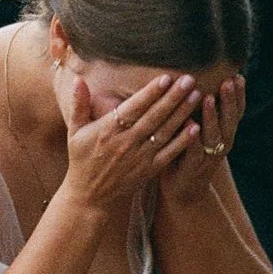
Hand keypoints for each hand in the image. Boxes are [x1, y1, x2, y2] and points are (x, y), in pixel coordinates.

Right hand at [59, 73, 198, 219]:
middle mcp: (126, 143)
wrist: (91, 196)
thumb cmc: (82, 159)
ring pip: (164, 132)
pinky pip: (169, 154)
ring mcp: (140, 158)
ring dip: (181, 114)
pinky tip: (195, 127)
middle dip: (173, 98)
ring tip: (196, 95)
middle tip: (189, 79)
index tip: (166, 77)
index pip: (133, 108)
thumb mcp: (75, 131)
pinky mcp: (149, 170)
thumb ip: (78, 105)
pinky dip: (182, 141)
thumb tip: (77, 79)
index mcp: (108, 130)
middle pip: (153, 117)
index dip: (150, 93)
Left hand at [159, 74, 243, 204]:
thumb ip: (206, 110)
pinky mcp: (192, 168)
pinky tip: (190, 124)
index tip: (238, 75)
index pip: (236, 112)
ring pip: (214, 135)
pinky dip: (193, 139)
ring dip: (212, 116)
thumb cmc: (191, 153)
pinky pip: (194, 152)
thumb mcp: (203, 131)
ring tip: (209, 97)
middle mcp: (221, 145)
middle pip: (229, 120)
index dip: (239, 96)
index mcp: (225, 134)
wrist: (185, 192)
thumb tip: (204, 79)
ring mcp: (208, 157)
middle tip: (229, 80)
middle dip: (230, 100)